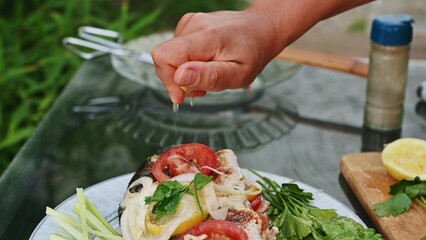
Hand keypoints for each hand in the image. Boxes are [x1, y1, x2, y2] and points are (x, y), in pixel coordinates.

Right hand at [151, 9, 280, 103]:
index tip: (183, 95)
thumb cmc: (252, 52)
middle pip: (164, 58)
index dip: (168, 80)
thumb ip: (209, 76)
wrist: (260, 29)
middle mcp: (194, 25)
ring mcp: (190, 23)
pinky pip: (177, 50)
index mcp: (205, 37)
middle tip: (202, 86)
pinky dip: (188, 63)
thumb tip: (179, 76)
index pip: (164, 56)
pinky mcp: (189, 25)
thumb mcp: (238, 74)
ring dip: (185, 72)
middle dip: (178, 80)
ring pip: (171, 56)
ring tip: (209, 73)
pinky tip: (206, 63)